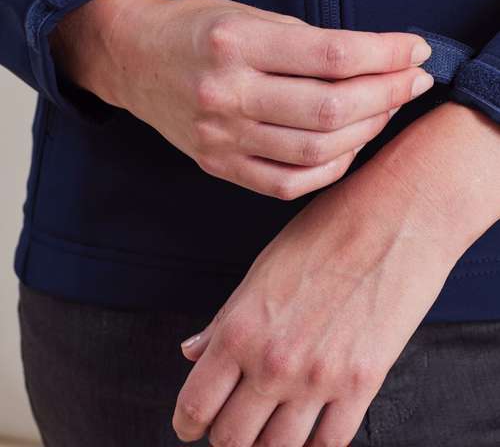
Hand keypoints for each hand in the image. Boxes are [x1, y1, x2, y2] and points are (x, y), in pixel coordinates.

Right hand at [51, 0, 432, 197]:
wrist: (135, 61)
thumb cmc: (194, 30)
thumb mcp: (246, 15)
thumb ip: (306, 42)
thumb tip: (371, 63)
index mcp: (235, 43)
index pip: (332, 55)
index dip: (386, 54)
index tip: (414, 50)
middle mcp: (226, 93)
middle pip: (330, 109)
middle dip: (388, 94)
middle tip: (412, 81)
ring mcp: (220, 137)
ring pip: (315, 150)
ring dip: (366, 131)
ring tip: (385, 110)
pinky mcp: (218, 165)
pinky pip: (288, 183)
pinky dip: (330, 168)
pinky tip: (349, 147)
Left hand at [173, 102, 499, 446]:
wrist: (390, 222)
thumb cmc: (323, 235)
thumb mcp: (261, 270)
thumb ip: (224, 319)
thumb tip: (192, 351)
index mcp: (240, 330)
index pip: (197, 405)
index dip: (187, 423)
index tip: (189, 425)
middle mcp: (274, 362)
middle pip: (231, 439)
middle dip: (224, 435)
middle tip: (230, 422)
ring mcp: (319, 378)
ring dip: (265, 444)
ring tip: (267, 427)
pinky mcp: (362, 384)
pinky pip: (330, 442)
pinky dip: (313, 443)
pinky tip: (308, 428)